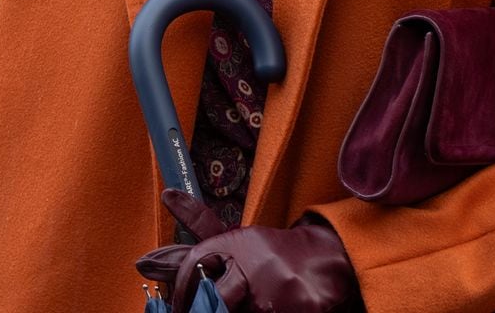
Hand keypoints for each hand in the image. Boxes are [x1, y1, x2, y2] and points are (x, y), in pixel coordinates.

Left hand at [136, 190, 358, 312]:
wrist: (327, 259)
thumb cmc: (269, 254)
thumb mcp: (235, 237)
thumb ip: (198, 224)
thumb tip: (167, 194)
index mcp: (236, 244)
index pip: (193, 264)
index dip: (181, 289)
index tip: (175, 305)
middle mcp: (254, 265)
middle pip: (213, 300)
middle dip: (205, 308)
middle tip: (207, 309)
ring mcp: (277, 290)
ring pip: (241, 312)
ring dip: (243, 310)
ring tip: (253, 302)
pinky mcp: (302, 308)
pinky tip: (275, 306)